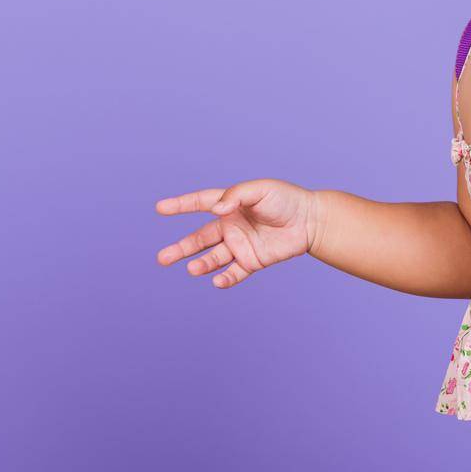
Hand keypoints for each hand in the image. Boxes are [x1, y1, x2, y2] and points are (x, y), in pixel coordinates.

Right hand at [154, 179, 320, 288]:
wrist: (311, 221)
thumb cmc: (286, 199)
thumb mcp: (261, 189)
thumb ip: (236, 195)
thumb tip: (217, 208)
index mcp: (230, 205)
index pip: (200, 203)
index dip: (180, 205)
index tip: (160, 208)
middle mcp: (231, 226)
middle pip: (200, 238)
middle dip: (181, 248)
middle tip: (162, 258)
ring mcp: (240, 245)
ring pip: (214, 257)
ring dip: (201, 264)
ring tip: (192, 269)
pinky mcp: (253, 261)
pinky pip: (235, 272)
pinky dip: (225, 279)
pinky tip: (217, 282)